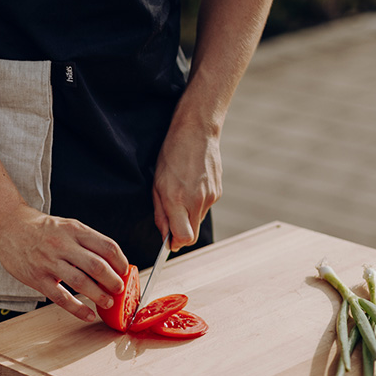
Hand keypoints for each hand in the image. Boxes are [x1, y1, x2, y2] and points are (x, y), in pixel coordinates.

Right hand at [0, 203, 128, 321]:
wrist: (7, 226)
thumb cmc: (41, 229)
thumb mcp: (66, 226)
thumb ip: (86, 241)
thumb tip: (110, 263)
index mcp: (75, 230)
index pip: (107, 246)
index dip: (121, 262)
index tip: (125, 271)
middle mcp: (63, 245)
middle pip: (98, 266)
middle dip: (114, 281)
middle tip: (120, 289)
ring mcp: (49, 262)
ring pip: (82, 282)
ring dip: (99, 296)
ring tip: (108, 302)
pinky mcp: (37, 279)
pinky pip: (61, 297)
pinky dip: (78, 308)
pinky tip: (88, 314)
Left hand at [152, 123, 221, 251]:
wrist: (196, 132)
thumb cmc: (172, 155)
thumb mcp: (157, 184)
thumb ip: (161, 213)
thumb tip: (165, 236)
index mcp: (177, 200)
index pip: (183, 238)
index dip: (175, 243)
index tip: (169, 242)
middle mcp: (196, 201)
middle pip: (192, 234)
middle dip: (181, 234)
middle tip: (172, 224)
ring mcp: (210, 197)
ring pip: (198, 220)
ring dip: (188, 216)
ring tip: (181, 194)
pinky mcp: (218, 191)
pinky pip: (205, 207)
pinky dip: (197, 204)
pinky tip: (192, 187)